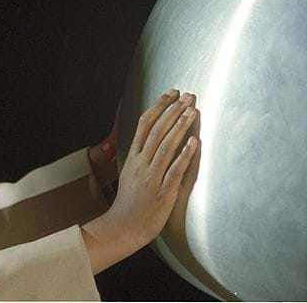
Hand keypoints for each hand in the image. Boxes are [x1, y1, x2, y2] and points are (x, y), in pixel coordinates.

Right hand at [104, 88, 199, 247]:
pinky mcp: (163, 191)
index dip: (158, 106)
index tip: (171, 93)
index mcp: (133, 156)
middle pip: (156, 131)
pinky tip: (194, 143)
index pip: (144, 124)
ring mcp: (151, 176)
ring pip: (165, 146)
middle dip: (172, 111)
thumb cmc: (129, 200)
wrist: (124, 226)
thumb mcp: (127, 171)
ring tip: (192, 111)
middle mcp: (141, 163)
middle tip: (186, 95)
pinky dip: (185, 155)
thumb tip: (142, 135)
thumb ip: (136, 153)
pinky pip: (175, 170)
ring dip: (179, 127)